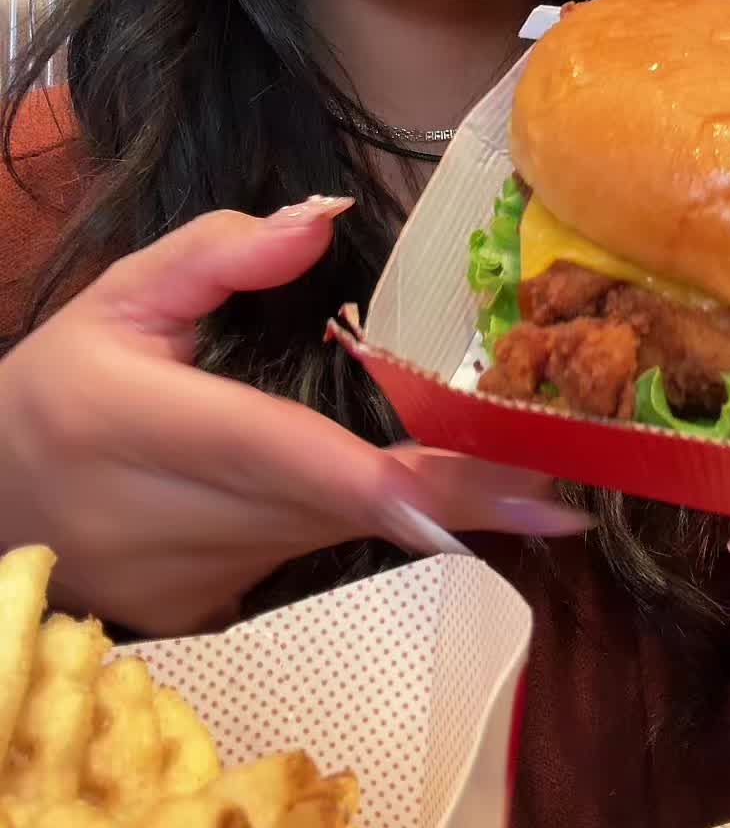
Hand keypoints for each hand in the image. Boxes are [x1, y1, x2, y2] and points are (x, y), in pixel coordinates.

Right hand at [0, 198, 589, 635]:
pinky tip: (424, 490)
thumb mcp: (115, 297)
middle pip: (345, 504)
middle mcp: (178, 519)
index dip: (402, 482)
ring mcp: (200, 581)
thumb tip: (325, 217)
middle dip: (462, 487)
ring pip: (340, 534)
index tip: (511, 486)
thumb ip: (216, 253)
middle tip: (571, 463)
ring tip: (523, 465)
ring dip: (428, 502)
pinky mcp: (216, 609)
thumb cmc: (61, 387)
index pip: (289, 458)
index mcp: (145, 427)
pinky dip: (370, 520)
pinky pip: (316, 554)